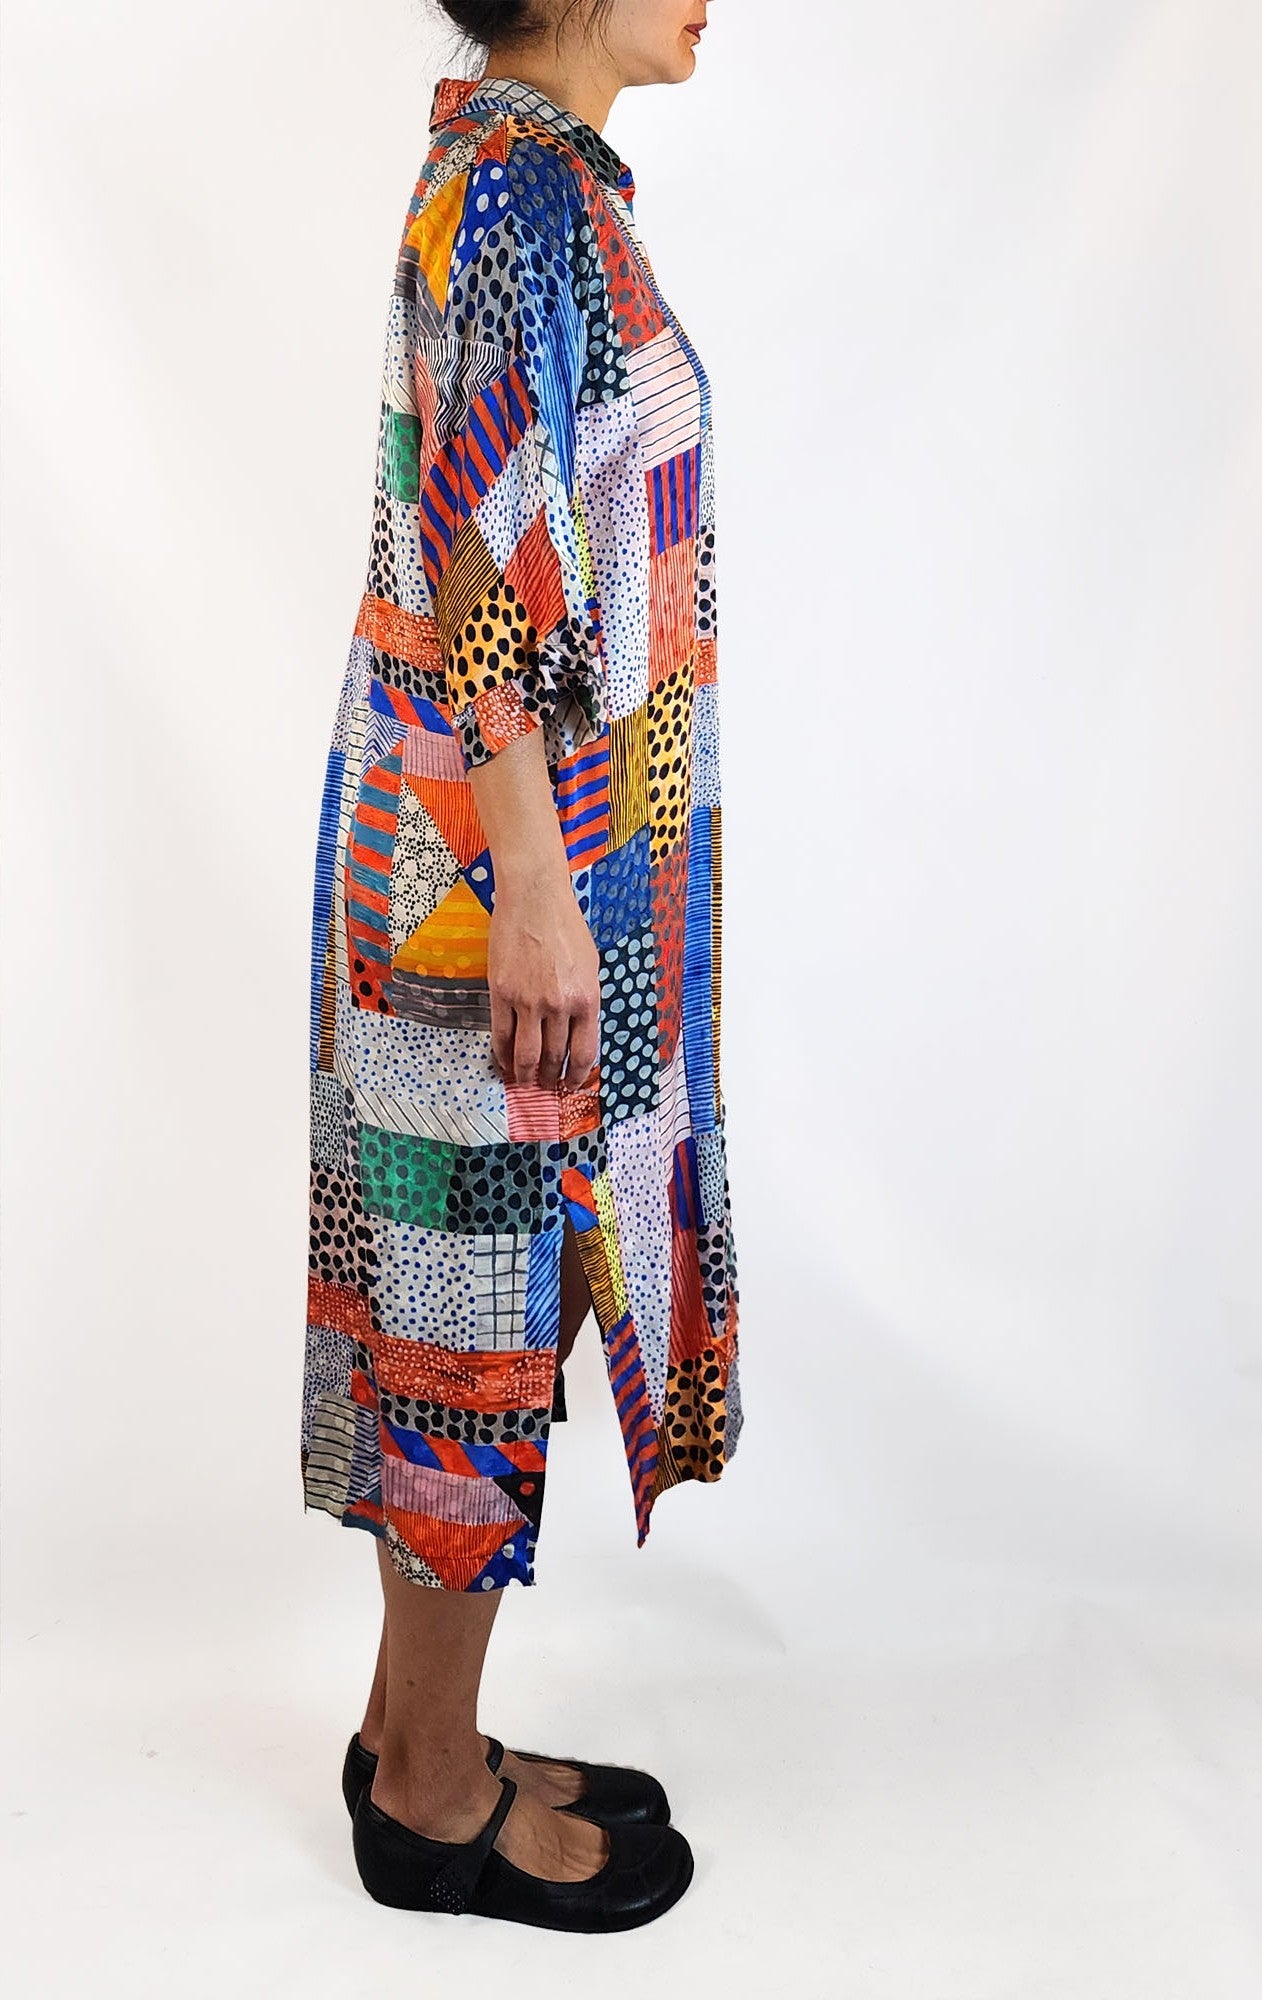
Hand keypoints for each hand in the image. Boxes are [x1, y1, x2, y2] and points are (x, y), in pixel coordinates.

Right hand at [487, 872, 600, 1090]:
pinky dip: (502, 1055)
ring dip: (526, 1074)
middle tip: (547, 1087)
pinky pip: (501, 1035)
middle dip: (551, 1078)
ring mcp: (529, 1001)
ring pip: (527, 1053)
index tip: (572, 1084)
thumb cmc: (566, 927)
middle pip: (555, 1057)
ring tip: (525, 1082)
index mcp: (587, 999)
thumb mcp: (590, 966)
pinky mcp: (502, 993)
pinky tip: (503, 1064)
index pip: (584, 1051)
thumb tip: (578, 1030)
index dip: (577, 1074)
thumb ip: (585, 1000)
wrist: (535, 899)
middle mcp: (559, 1005)